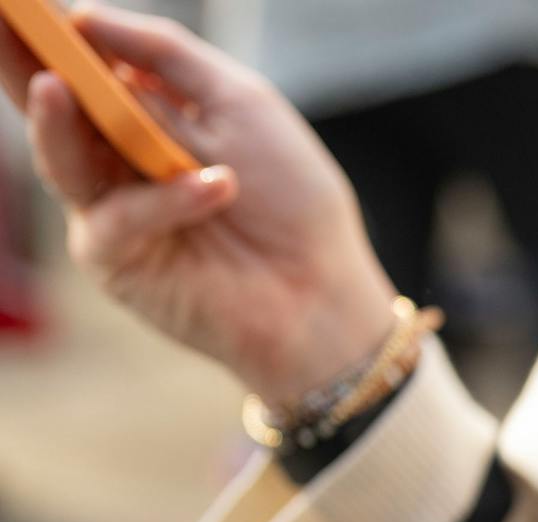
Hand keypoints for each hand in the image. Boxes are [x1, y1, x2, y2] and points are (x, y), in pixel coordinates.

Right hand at [0, 6, 396, 404]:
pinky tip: (219, 185)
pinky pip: (120, 217)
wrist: (323, 293)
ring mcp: (109, 208)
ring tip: (56, 85)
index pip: (84, 64)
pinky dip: (169, 198)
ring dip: (58, 121)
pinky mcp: (114, 260)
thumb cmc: (293, 199)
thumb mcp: (240, 103)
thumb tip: (86, 17)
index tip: (21, 2)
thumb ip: (167, 56)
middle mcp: (116, 158)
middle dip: (22, 63)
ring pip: (61, 157)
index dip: (50, 34)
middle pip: (52, 104)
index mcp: (144, 115)